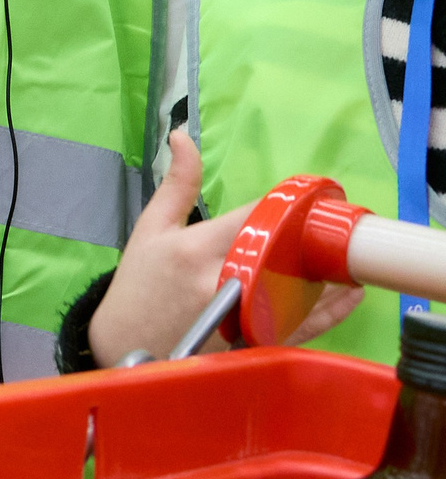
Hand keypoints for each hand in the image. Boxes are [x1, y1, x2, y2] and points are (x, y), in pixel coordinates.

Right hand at [86, 130, 362, 366]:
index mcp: (197, 250)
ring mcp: (245, 317)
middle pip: (286, 252)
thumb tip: (183, 135)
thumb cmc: (139, 284)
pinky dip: (333, 309)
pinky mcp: (259, 342)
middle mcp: (225, 283)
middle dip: (312, 236)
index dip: (287, 207)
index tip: (307, 199)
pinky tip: (348, 291)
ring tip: (346, 253)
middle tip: (335, 225)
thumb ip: (176, 183)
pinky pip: (306, 325)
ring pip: (304, 290)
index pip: (257, 218)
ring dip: (330, 271)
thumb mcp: (151, 228)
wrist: (129, 343)